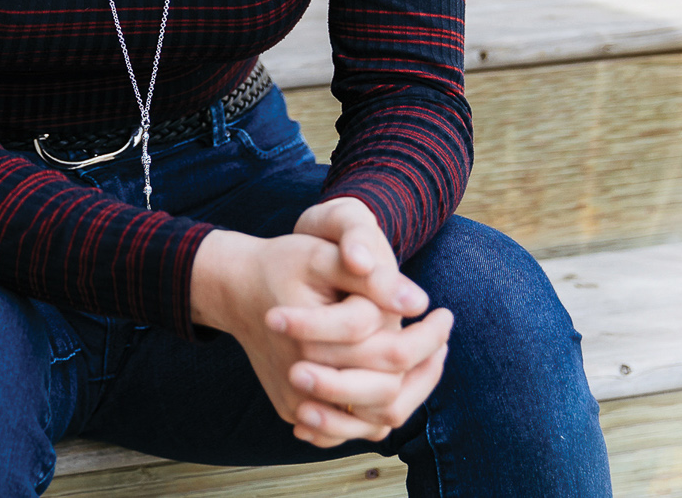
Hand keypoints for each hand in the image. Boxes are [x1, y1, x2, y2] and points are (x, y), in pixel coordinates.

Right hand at [189, 210, 451, 447]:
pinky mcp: (296, 413)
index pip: (392, 354)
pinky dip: (377, 410)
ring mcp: (299, 406)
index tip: (446, 313)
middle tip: (443, 332)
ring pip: (372, 422)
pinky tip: (395, 376)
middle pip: (387, 395)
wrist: (236, 288)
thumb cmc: (282, 263)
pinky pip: (350, 428)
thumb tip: (418, 301)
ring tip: (428, 357)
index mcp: (317, 343)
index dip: (428, 335)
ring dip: (407, 393)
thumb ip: (370, 277)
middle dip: (424, 365)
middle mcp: (306, 383)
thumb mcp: (322, 254)